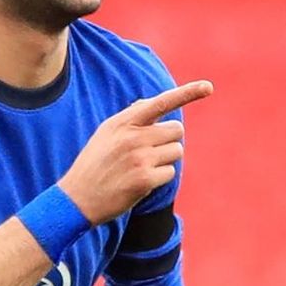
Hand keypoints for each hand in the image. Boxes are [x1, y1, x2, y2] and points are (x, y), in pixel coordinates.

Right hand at [57, 80, 213, 224]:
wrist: (77, 198)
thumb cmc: (94, 164)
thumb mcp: (106, 134)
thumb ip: (130, 117)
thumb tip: (152, 103)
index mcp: (123, 122)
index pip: (160, 102)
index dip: (187, 93)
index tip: (208, 87)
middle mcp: (132, 136)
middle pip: (176, 130)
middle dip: (169, 141)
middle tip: (149, 152)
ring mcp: (139, 158)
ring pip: (177, 151)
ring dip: (165, 160)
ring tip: (142, 167)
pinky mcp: (145, 179)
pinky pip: (170, 172)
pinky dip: (160, 177)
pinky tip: (140, 181)